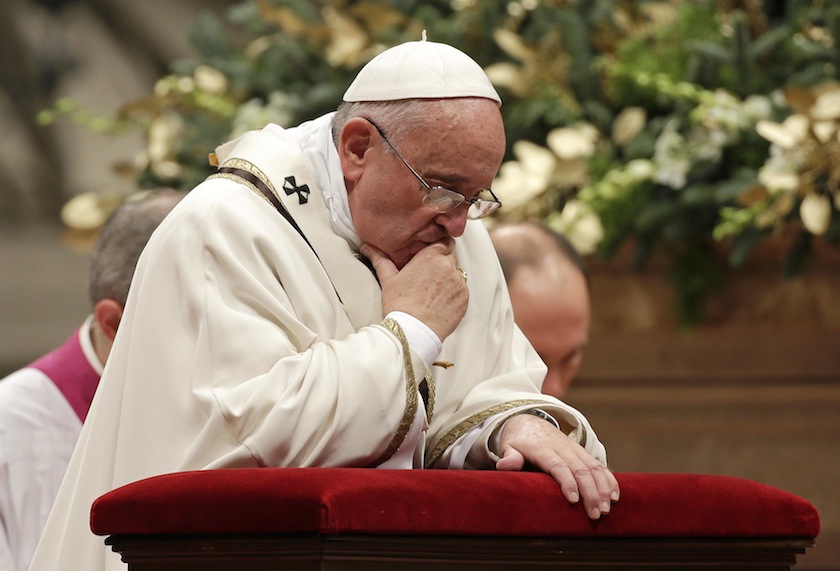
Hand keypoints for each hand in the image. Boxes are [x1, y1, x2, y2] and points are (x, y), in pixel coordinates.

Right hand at [361, 240, 467, 340]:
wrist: (412, 332)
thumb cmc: (399, 305)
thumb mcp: (388, 279)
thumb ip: (380, 259)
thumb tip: (366, 247)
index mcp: (431, 256)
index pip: (444, 242)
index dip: (438, 249)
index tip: (431, 258)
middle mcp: (449, 266)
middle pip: (450, 258)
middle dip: (442, 264)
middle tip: (428, 278)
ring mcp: (459, 283)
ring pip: (457, 275)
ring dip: (448, 280)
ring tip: (432, 294)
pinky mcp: (464, 299)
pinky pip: (461, 291)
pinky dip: (453, 295)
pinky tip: (439, 303)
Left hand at [496, 413, 619, 519]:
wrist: (530, 419)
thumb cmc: (518, 441)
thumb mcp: (509, 446)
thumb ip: (509, 457)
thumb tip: (505, 465)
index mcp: (543, 449)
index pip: (558, 465)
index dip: (567, 481)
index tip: (574, 500)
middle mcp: (562, 448)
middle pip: (580, 469)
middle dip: (590, 492)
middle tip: (595, 514)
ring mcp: (574, 449)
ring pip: (593, 467)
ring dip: (603, 488)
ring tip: (607, 508)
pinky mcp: (582, 452)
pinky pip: (599, 464)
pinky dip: (609, 479)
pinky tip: (615, 496)